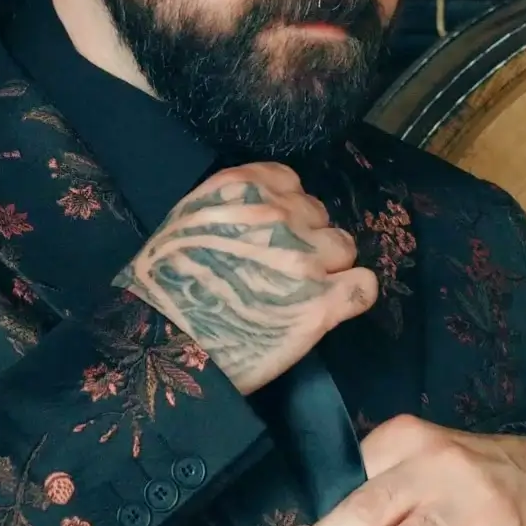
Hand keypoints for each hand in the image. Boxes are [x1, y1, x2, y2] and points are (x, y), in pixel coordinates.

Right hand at [114, 161, 378, 395]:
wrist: (161, 342)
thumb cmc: (163, 285)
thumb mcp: (188, 221)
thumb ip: (228, 210)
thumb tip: (256, 218)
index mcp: (245, 188)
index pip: (291, 184)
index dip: (286, 210)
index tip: (272, 234)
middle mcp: (281, 214)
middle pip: (319, 216)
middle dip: (305, 239)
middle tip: (282, 272)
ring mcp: (306, 258)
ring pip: (345, 249)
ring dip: (330, 268)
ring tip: (302, 294)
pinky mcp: (323, 303)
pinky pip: (364, 286)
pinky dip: (353, 296)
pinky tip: (332, 308)